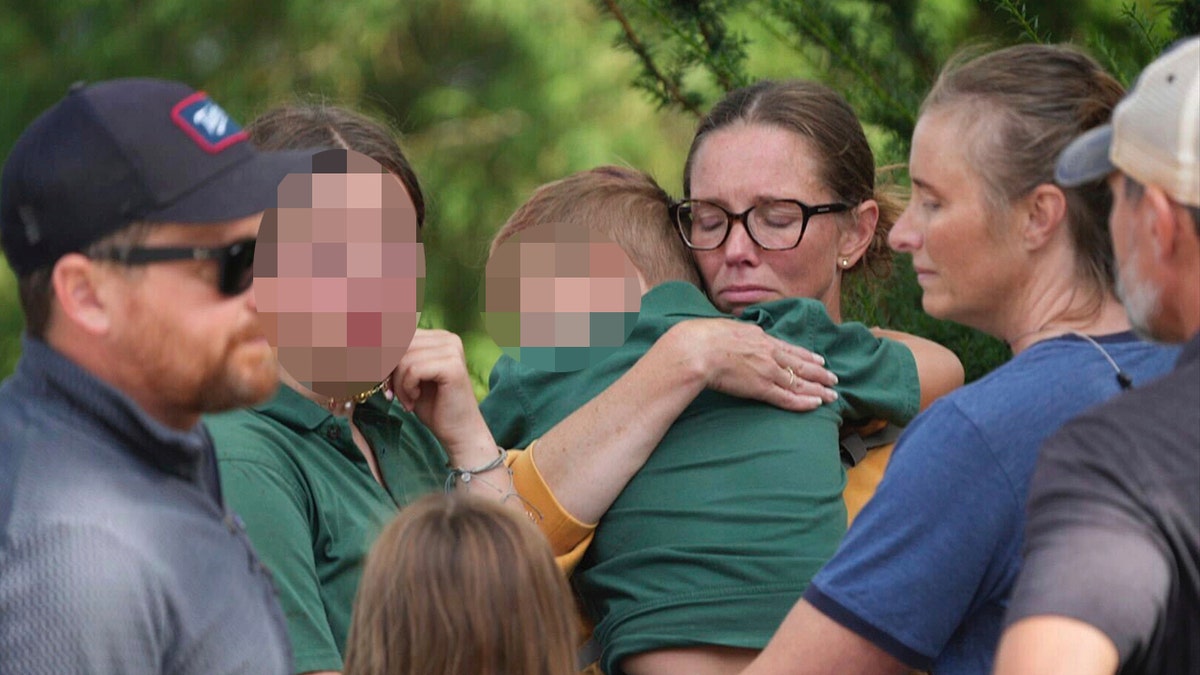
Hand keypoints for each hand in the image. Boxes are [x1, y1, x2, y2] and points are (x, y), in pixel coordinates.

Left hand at [388, 329, 496, 466]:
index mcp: (438, 337)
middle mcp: (448, 338)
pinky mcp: (452, 366)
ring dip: (397, 384)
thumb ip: (395, 358)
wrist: (458, 431)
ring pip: (404, 358)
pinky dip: (406, 388)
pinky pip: (413, 370)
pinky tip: (414, 400)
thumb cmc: (432, 406)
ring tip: (406, 400)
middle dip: (388, 371)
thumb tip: (364, 344)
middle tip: (390, 393)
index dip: (382, 357)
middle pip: (399, 344)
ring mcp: (452, 350)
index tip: (381, 381)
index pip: (398, 334)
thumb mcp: (408, 377)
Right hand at [664, 319, 837, 410]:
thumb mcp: (726, 327)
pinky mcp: (761, 388)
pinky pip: (787, 397)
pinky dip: (803, 402)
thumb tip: (734, 332)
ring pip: (799, 382)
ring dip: (818, 390)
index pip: (789, 349)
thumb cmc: (703, 338)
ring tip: (832, 395)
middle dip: (819, 373)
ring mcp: (767, 371)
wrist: (698, 349)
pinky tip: (816, 404)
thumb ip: (737, 333)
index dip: (806, 356)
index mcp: (760, 338)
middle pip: (801, 365)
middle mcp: (769, 353)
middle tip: (834, 379)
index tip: (819, 360)